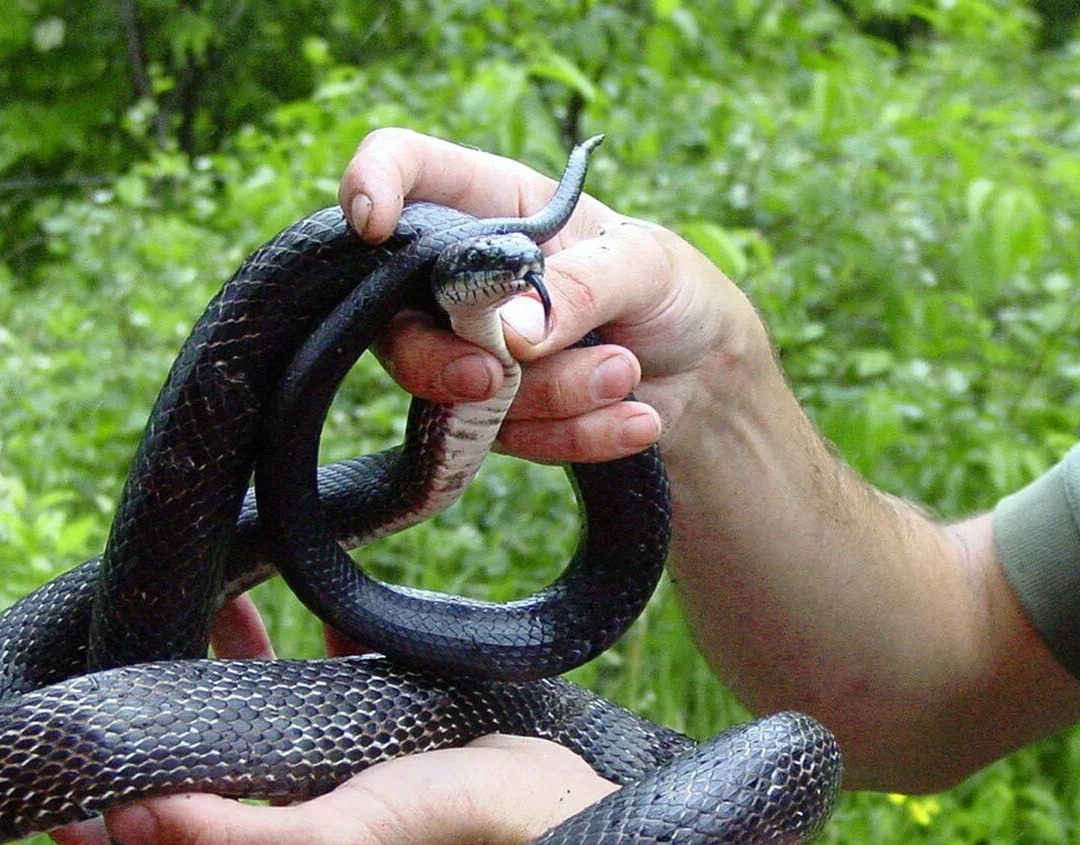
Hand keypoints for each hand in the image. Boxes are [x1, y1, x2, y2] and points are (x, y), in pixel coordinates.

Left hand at [50, 595, 614, 844]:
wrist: (568, 805)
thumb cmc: (455, 839)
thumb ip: (230, 839)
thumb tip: (117, 821)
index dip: (94, 825)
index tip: (54, 758)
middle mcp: (291, 837)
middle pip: (196, 780)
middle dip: (159, 717)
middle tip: (129, 645)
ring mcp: (336, 785)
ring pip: (254, 729)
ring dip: (226, 670)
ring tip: (210, 604)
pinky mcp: (381, 741)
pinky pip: (325, 689)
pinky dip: (304, 645)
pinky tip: (292, 594)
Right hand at [340, 128, 775, 463]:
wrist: (707, 383)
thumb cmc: (671, 292)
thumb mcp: (645, 267)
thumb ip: (582, 287)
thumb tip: (512, 335)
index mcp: (490, 205)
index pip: (406, 168)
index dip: (373, 183)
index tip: (372, 223)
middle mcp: (461, 278)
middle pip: (392, 320)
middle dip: (440, 361)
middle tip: (499, 375)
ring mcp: (471, 352)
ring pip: (462, 394)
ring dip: (554, 395)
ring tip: (626, 374)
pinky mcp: (497, 418)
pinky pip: (511, 440)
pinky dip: (578, 434)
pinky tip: (636, 421)